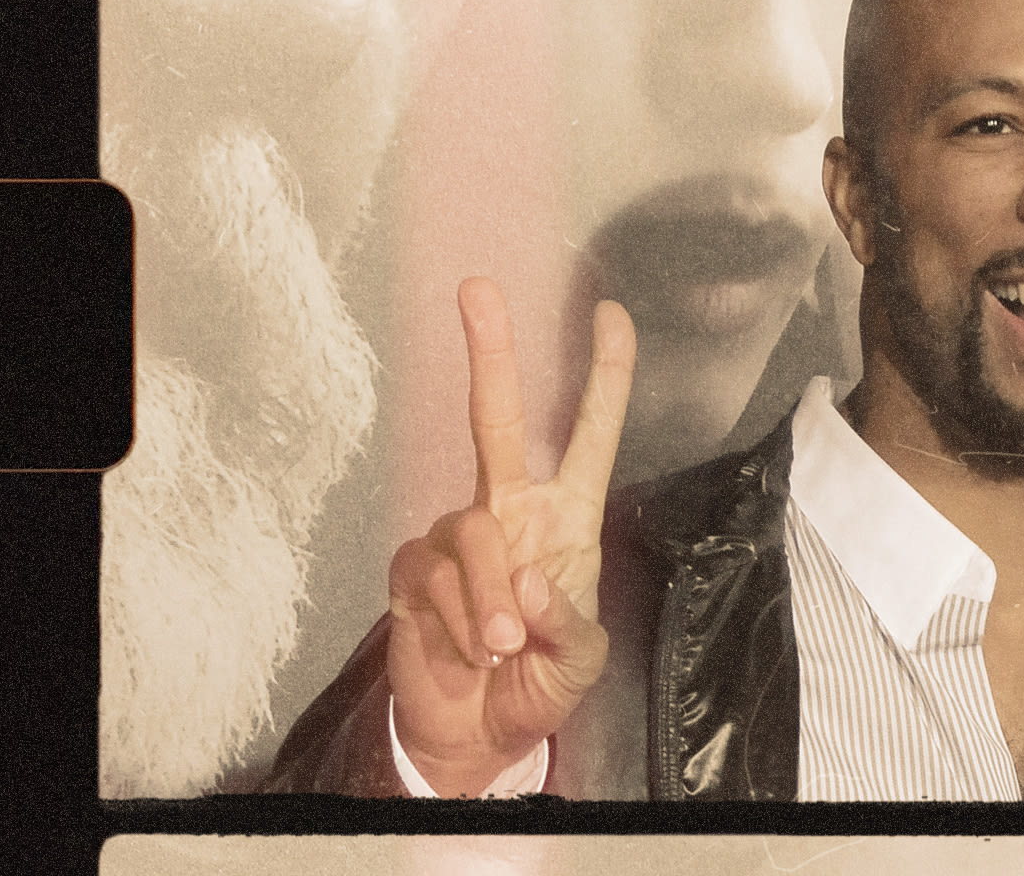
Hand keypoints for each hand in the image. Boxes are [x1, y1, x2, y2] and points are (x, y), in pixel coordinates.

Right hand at [386, 277, 634, 796]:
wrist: (479, 735)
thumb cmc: (539, 681)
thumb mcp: (580, 659)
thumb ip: (565, 622)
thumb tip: (526, 582)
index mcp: (565, 515)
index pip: (588, 433)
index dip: (603, 376)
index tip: (610, 314)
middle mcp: (509, 509)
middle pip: (495, 419)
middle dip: (490, 352)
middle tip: (479, 289)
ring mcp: (458, 535)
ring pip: (473, 537)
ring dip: (491, 602)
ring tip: (501, 651)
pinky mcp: (413, 569)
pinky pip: (435, 581)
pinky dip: (457, 625)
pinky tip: (467, 654)